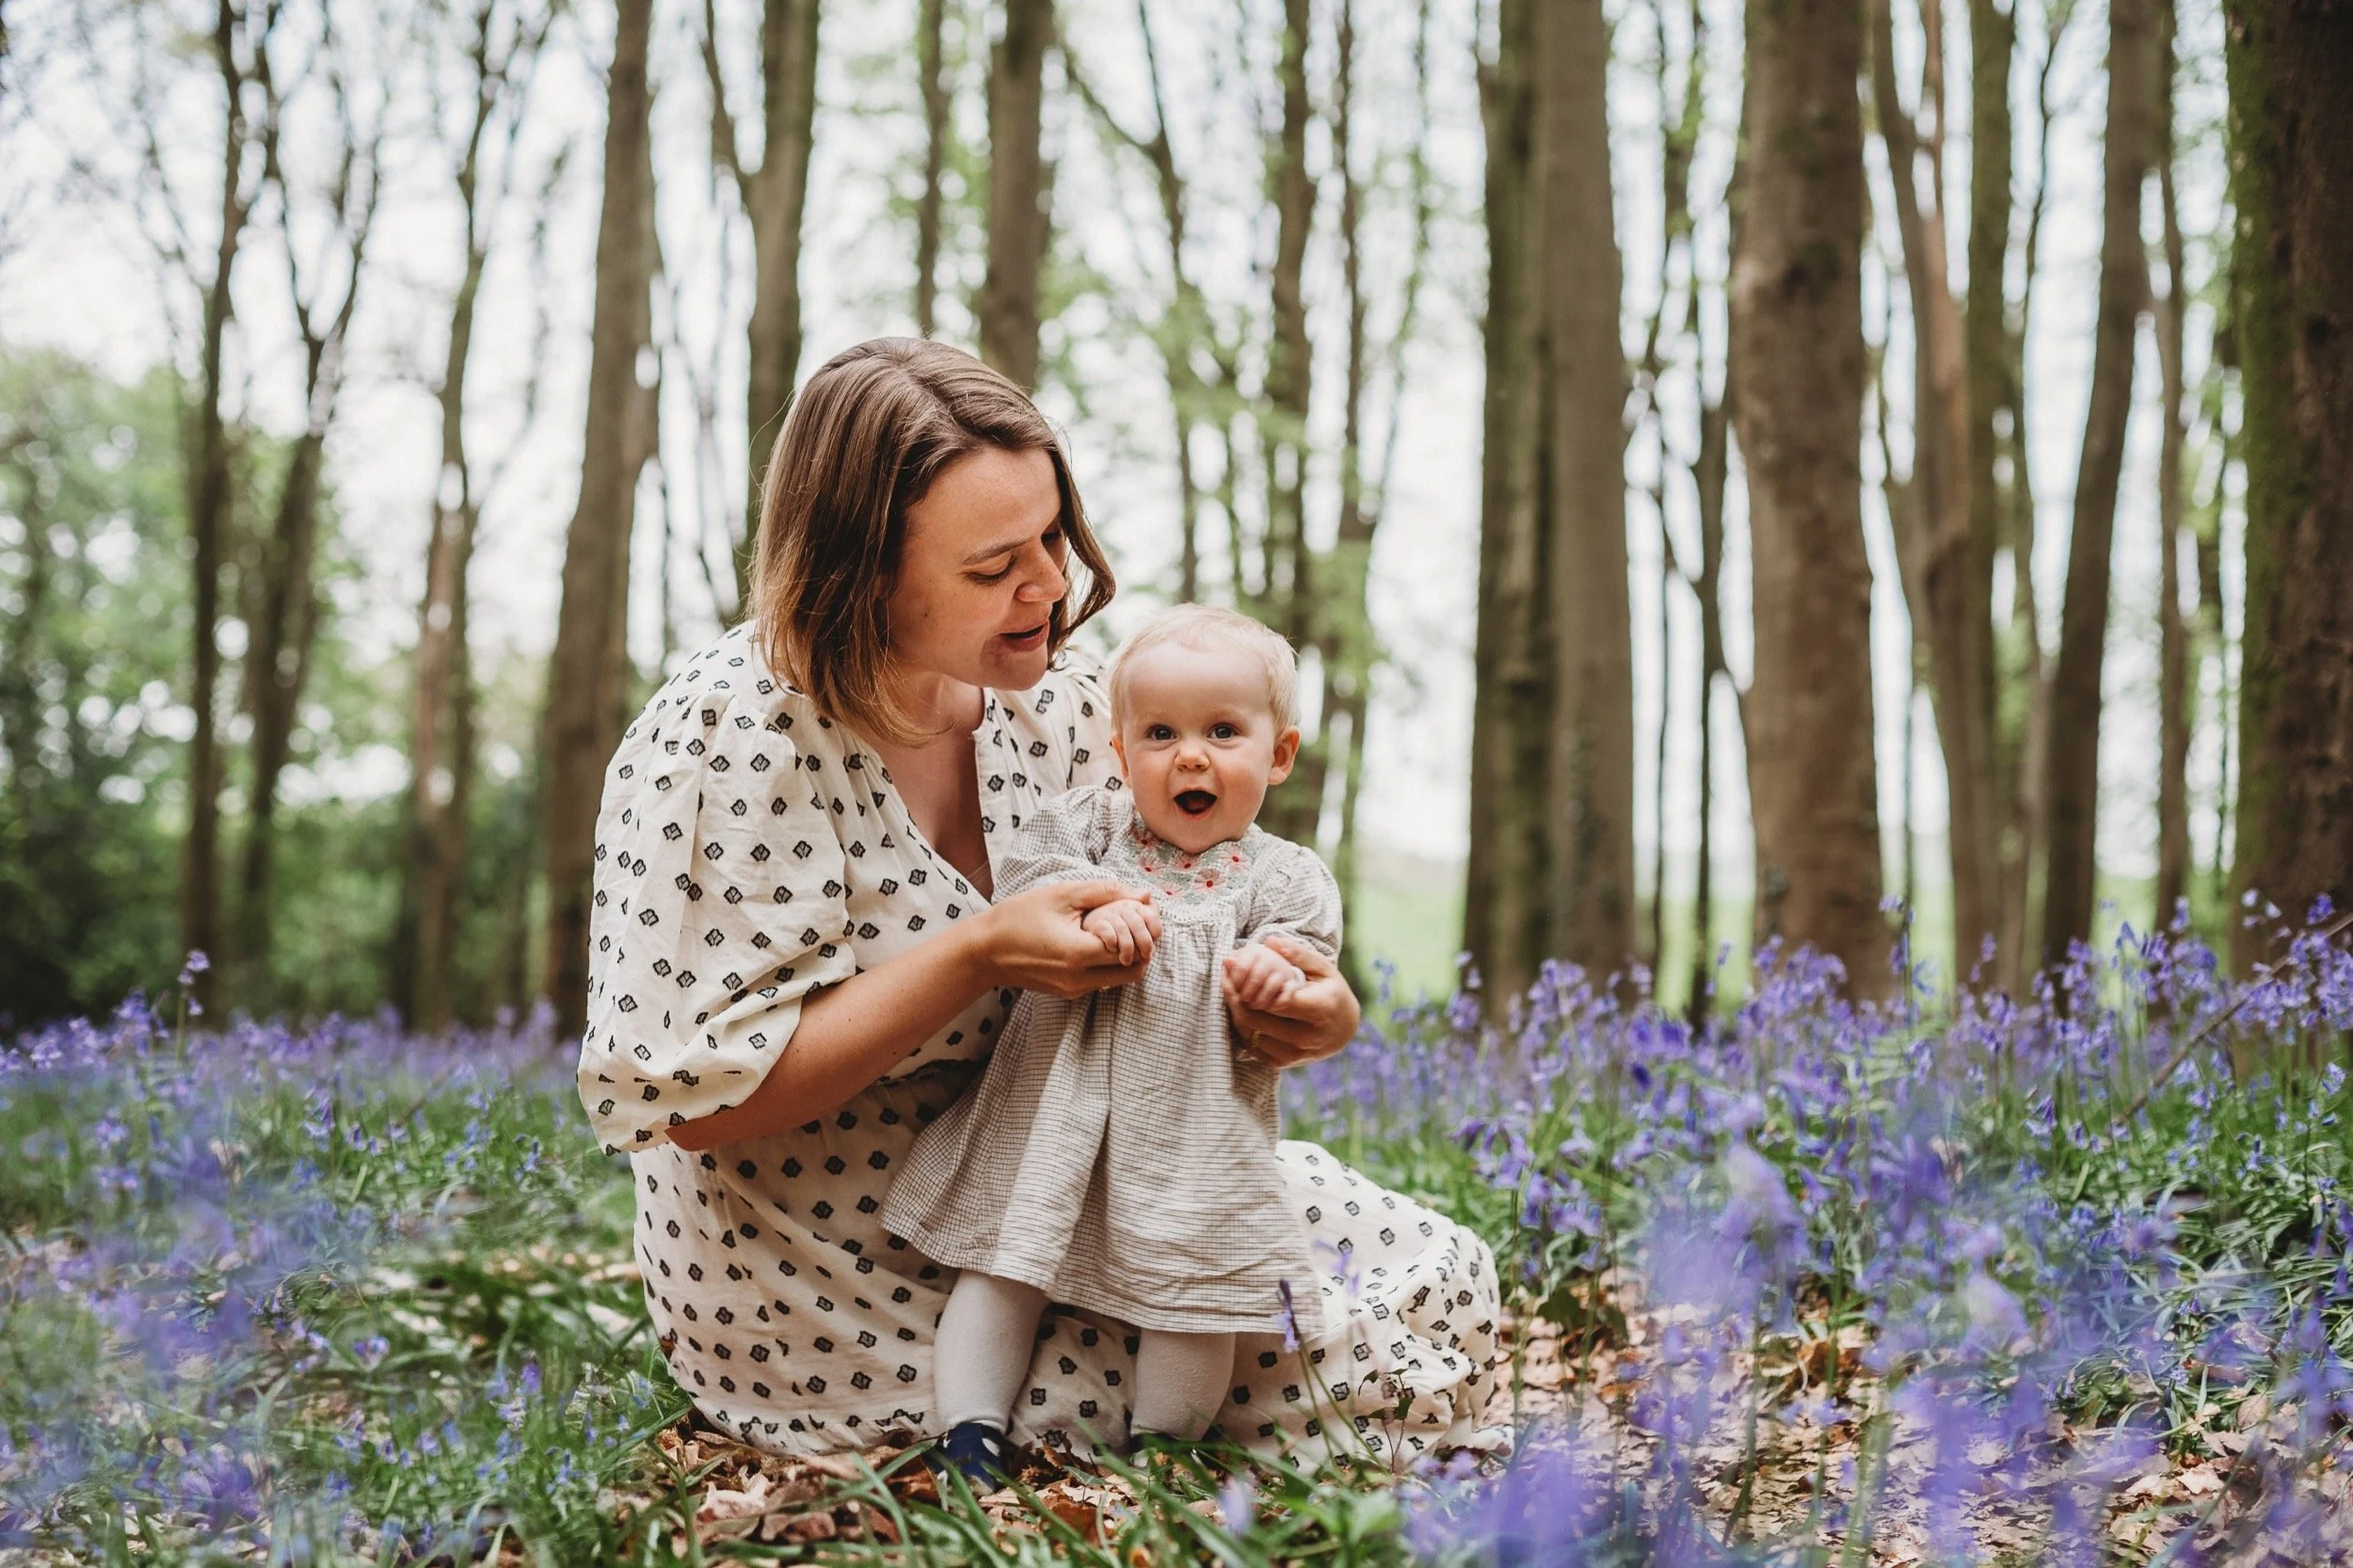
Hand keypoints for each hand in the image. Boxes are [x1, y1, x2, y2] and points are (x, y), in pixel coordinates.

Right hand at [976, 880, 1161, 998]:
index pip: (1132, 947)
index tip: (1141, 910)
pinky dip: (1110, 962)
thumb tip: (1144, 895)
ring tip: (1117, 928)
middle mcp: (1079, 979)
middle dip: (1143, 945)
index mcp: (1078, 954)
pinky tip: (1097, 939)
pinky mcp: (1069, 992)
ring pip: (1121, 978)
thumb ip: (1105, 892)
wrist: (984, 951)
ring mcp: (1074, 989)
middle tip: (1137, 922)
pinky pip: (1102, 979)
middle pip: (1134, 969)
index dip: (1142, 927)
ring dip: (1128, 955)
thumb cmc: (1018, 917)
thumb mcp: (1062, 895)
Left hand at [1222, 934, 1359, 1069]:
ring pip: (1249, 1032)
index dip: (1249, 983)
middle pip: (1256, 1017)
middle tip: (1224, 976)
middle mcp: (1307, 1037)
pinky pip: (1250, 1045)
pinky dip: (1241, 1026)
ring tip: (1229, 989)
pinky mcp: (1282, 1064)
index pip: (1275, 1000)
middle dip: (1234, 995)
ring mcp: (1294, 1054)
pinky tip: (1240, 1008)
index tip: (1234, 966)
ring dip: (1234, 1010)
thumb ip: (1297, 953)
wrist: (1343, 1029)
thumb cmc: (1331, 992)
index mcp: (1320, 1009)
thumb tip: (1269, 941)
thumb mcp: (1322, 968)